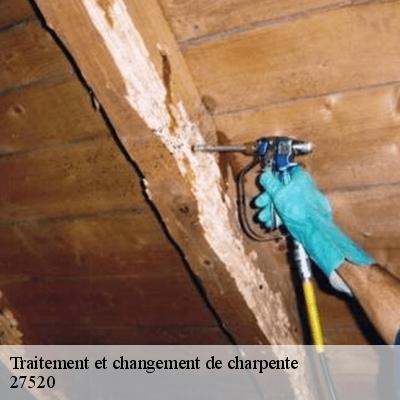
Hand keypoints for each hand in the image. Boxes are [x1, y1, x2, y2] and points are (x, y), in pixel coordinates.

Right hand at [254, 166, 373, 277]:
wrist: (312, 229)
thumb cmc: (299, 209)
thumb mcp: (278, 193)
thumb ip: (270, 182)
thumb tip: (265, 174)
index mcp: (299, 177)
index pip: (285, 170)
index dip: (273, 177)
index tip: (265, 182)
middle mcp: (303, 187)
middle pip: (280, 189)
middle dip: (268, 198)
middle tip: (260, 204)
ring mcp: (303, 201)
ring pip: (283, 202)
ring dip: (270, 210)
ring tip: (264, 217)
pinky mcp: (303, 213)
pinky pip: (287, 212)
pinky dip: (278, 216)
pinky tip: (271, 222)